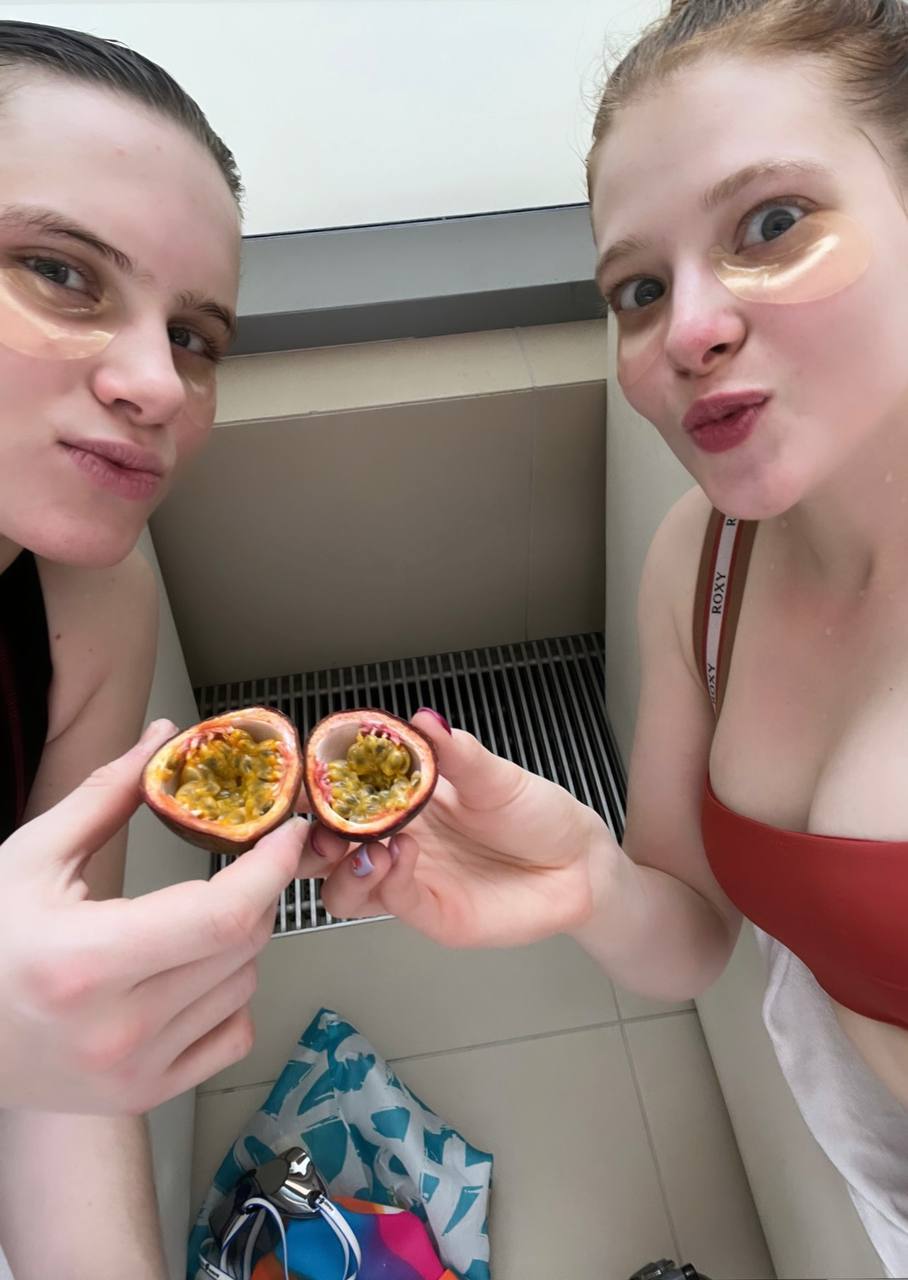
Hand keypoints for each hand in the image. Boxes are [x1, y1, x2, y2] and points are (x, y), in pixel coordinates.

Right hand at [0, 720, 304, 1113]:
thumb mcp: (31, 859)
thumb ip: (106, 794)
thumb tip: (164, 735)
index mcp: (86, 962)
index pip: (222, 915)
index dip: (270, 868)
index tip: (286, 833)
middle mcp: (120, 1028)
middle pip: (244, 945)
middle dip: (256, 892)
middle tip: (239, 866)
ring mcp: (137, 1071)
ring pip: (245, 986)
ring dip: (242, 941)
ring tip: (194, 920)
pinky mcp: (147, 1094)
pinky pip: (233, 1034)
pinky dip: (231, 996)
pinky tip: (192, 973)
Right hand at [297, 710, 615, 947]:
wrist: (579, 864)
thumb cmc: (537, 815)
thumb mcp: (495, 777)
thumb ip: (455, 754)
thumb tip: (423, 717)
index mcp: (400, 802)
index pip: (338, 798)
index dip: (311, 789)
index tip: (299, 772)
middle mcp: (394, 843)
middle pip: (321, 852)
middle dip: (303, 840)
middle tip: (313, 821)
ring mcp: (409, 883)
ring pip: (341, 889)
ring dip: (341, 866)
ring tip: (367, 844)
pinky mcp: (432, 915)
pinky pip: (391, 902)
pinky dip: (386, 879)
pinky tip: (400, 854)